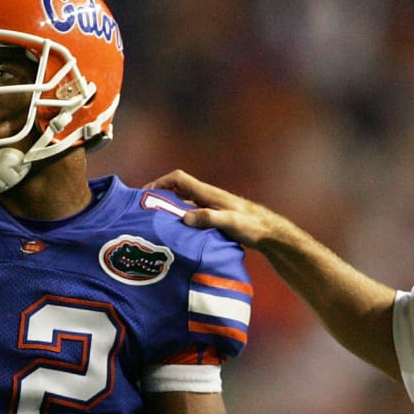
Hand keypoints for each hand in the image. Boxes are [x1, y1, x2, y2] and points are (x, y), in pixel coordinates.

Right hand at [145, 170, 286, 247]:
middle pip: (177, 191)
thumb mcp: (230, 222)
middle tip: (144, 211)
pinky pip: (191, 216)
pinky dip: (181, 221)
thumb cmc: (252, 226)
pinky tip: (177, 235)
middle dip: (160, 197)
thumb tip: (185, 218)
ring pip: (183, 204)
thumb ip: (208, 218)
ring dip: (169, 210)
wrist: (269, 233)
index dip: (160, 182)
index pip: (178, 179)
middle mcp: (206, 198)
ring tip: (155, 224)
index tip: (146, 193)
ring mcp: (210, 208)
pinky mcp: (214, 219)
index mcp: (208, 194)